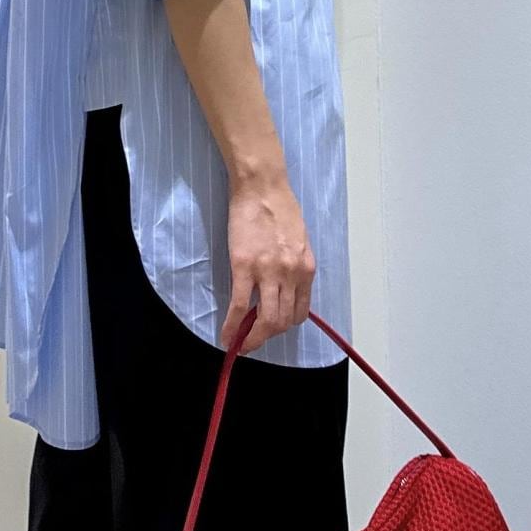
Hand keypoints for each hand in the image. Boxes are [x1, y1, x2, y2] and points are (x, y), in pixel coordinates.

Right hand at [221, 173, 316, 354]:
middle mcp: (292, 275)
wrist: (262, 186)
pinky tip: (225, 335)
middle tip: (251, 342)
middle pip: (282, 321)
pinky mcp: (244, 267)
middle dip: (266, 337)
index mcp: (306, 269)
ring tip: (239, 343)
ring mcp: (269, 272)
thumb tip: (285, 288)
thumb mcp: (299, 241)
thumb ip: (294, 267)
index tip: (270, 330)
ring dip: (251, 338)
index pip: (299, 312)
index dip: (283, 327)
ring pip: (265, 320)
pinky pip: (240, 306)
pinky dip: (232, 326)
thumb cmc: (280, 207)